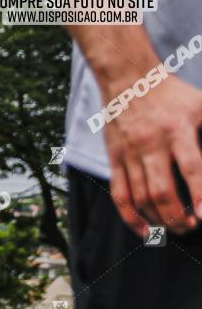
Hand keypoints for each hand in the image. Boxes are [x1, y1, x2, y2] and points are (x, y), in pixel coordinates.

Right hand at [102, 74, 201, 236]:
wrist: (129, 78)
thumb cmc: (172, 95)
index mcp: (178, 130)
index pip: (191, 168)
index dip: (199, 194)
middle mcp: (152, 144)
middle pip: (162, 190)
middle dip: (177, 217)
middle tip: (191, 227)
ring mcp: (130, 153)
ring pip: (141, 197)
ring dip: (158, 219)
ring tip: (174, 228)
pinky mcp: (115, 158)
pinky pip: (120, 193)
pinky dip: (130, 216)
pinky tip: (144, 230)